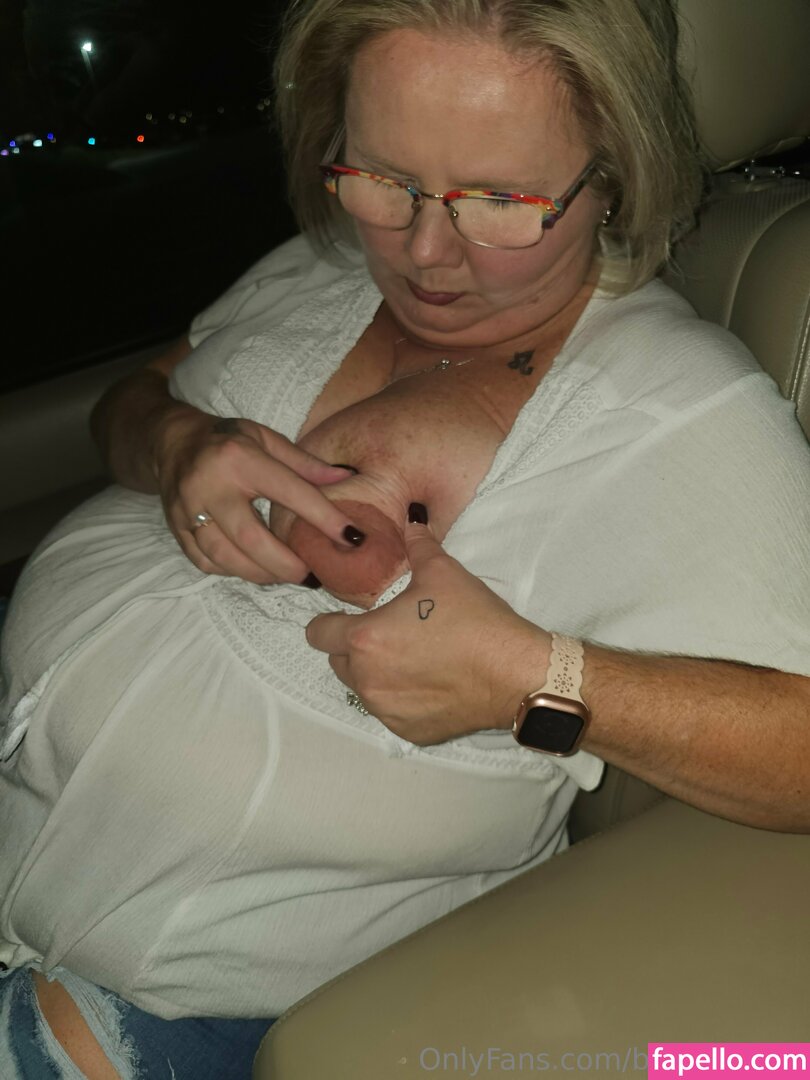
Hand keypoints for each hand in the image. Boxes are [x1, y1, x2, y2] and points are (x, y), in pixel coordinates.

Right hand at [154, 410, 361, 584]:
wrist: (172, 443)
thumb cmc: (229, 440)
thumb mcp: (267, 439)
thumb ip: (306, 464)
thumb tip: (347, 479)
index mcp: (238, 458)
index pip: (289, 492)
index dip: (323, 518)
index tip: (352, 538)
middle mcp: (209, 486)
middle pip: (251, 538)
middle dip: (286, 564)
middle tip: (313, 575)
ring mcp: (187, 511)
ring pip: (226, 557)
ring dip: (262, 573)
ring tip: (288, 576)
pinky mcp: (176, 530)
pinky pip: (207, 563)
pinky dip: (235, 572)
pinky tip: (256, 569)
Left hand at [306, 518, 549, 743]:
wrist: (513, 673)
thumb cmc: (475, 621)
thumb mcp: (443, 572)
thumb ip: (418, 547)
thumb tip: (411, 524)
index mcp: (365, 638)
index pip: (318, 633)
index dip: (329, 621)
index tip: (348, 618)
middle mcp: (367, 679)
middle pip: (338, 662)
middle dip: (355, 647)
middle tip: (391, 633)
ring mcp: (386, 709)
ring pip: (363, 688)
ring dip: (377, 673)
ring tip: (413, 657)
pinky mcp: (408, 730)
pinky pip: (390, 711)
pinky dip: (401, 697)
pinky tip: (430, 682)